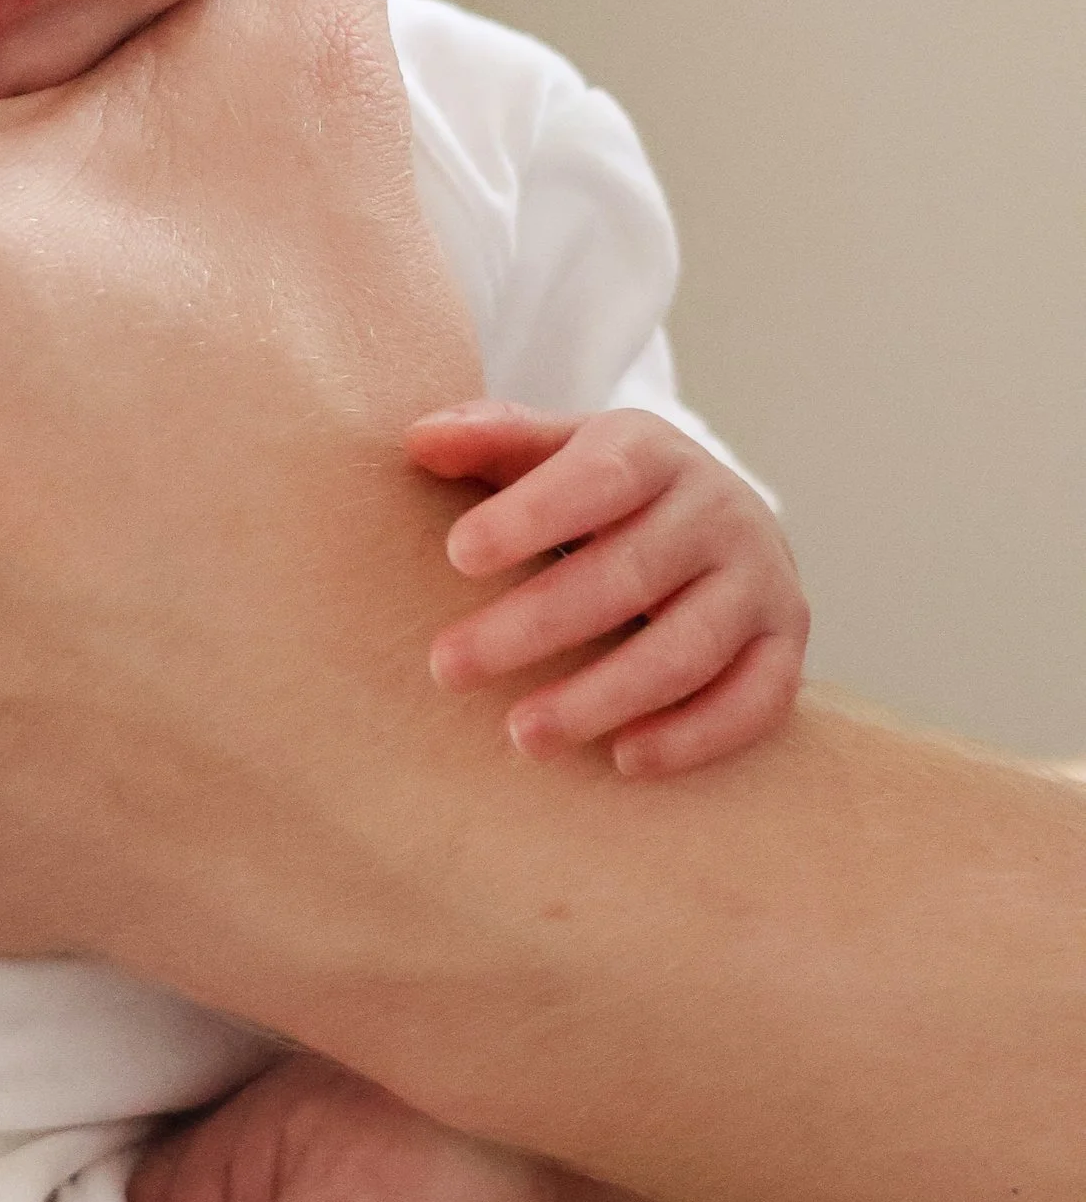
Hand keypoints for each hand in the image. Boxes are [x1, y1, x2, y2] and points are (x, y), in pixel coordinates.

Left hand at [407, 403, 808, 777]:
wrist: (715, 520)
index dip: (531, 516)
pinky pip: (755, 699)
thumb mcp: (551, 453)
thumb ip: (489, 441)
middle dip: (536, 625)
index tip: (458, 555)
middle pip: (631, 573)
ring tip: (521, 735)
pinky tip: (624, 760)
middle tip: (448, 667)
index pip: (599, 478)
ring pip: (688, 648)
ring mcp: (762, 581)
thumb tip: (417, 441)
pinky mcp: (784, 645)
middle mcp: (719, 510)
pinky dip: (693, 735)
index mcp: (653, 452)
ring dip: (603, 696)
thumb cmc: (602, 492)